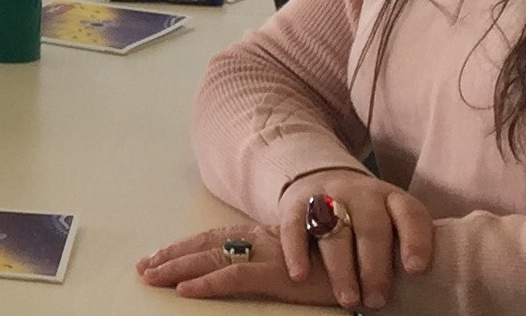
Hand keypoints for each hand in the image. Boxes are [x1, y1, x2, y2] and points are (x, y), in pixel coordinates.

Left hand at [137, 224, 338, 305]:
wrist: (382, 266)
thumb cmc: (349, 268)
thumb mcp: (307, 263)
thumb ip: (280, 263)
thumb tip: (253, 272)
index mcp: (268, 236)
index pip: (218, 237)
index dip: (187, 246)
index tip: (159, 255)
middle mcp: (265, 239)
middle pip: (208, 244)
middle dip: (173, 255)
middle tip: (143, 267)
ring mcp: (271, 255)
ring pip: (213, 257)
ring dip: (179, 267)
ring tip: (151, 277)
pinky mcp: (280, 275)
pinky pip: (235, 278)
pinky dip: (207, 283)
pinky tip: (184, 290)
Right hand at [274, 169, 435, 309]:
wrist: (320, 180)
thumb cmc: (366, 219)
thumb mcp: (389, 221)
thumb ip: (400, 244)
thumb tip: (419, 291)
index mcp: (392, 199)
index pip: (409, 214)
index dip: (415, 241)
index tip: (416, 270)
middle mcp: (362, 193)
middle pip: (371, 227)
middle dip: (374, 267)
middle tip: (376, 300)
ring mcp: (328, 196)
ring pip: (334, 230)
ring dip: (341, 268)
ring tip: (348, 300)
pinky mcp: (296, 204)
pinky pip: (295, 226)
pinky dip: (296, 252)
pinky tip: (300, 276)